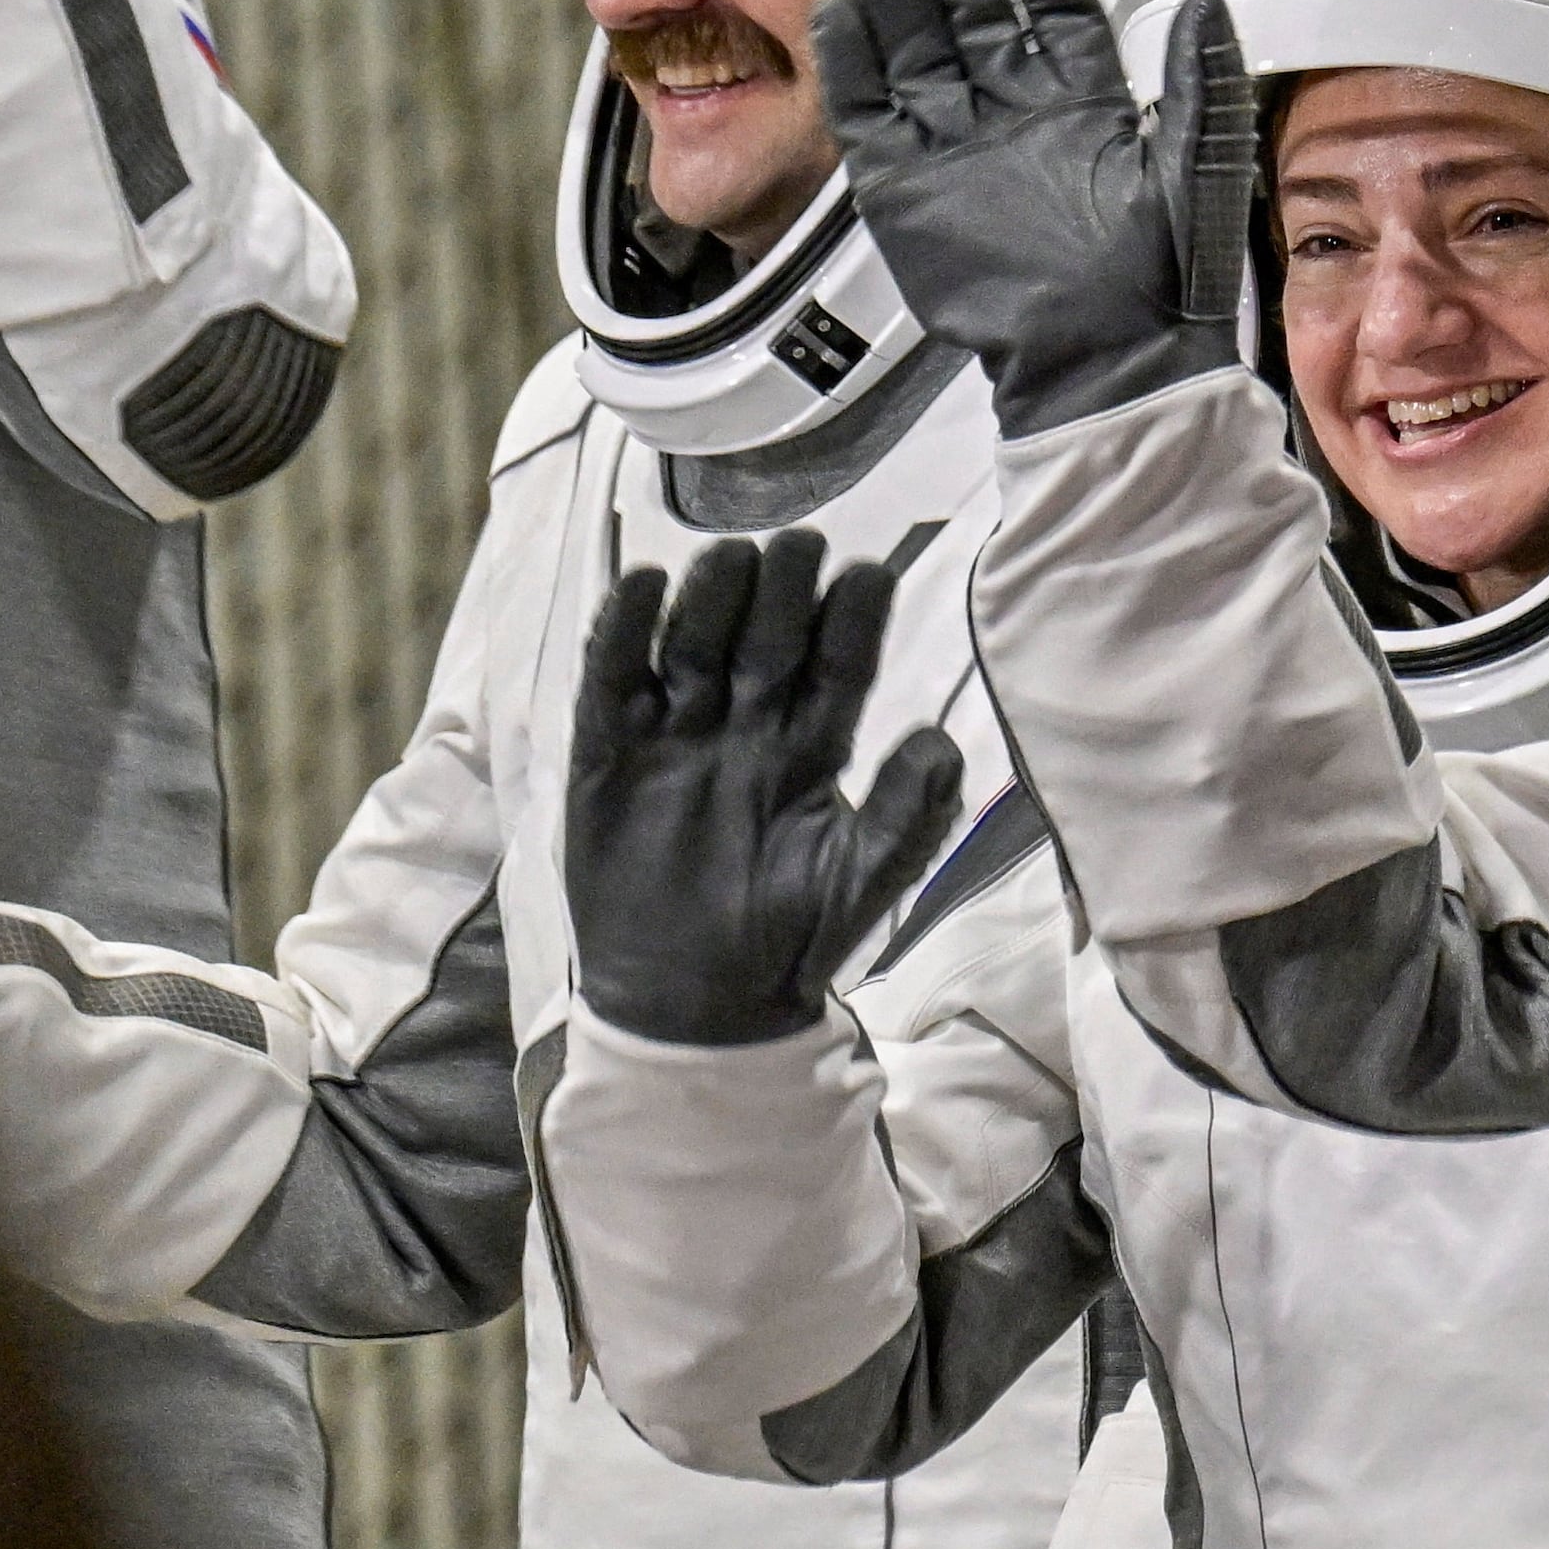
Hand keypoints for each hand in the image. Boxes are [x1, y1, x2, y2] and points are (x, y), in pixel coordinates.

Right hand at [564, 534, 965, 1048]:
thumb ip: (905, 814)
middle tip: (799, 544)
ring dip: (709, 598)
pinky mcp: (607, 754)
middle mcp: (744, 726)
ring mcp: (674, 734)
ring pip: (693, 645)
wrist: (696, 1004)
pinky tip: (640, 585)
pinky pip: (613, 681)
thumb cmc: (789, 938)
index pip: (838, 666)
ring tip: (729, 557)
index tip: (868, 574)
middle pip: (764, 639)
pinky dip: (621, 634)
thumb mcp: (858, 880)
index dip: (852, 620)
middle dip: (781, 591)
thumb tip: (941, 740)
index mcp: (811, 746)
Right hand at [810, 0, 1238, 439]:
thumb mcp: (1199, 167)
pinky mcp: (903, 188)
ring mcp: (955, 147)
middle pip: (971, 13)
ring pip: (916, 49)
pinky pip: (868, 112)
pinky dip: (852, 63)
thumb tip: (1212, 2)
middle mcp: (1014, 114)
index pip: (1051, 5)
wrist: (1105, 359)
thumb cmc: (1163, 278)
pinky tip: (842, 13)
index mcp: (1084, 102)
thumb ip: (1199, 81)